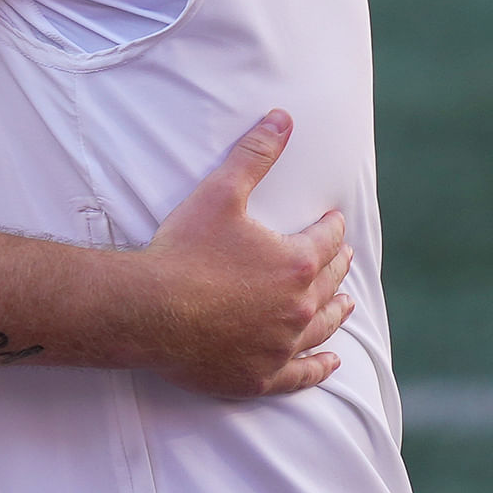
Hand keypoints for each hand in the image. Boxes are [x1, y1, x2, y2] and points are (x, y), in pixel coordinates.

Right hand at [136, 111, 354, 397]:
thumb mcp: (218, 194)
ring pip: (322, 328)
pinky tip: (332, 362)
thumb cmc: (182, 251)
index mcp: (296, 262)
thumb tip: (283, 117)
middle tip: (341, 258)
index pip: (326, 241)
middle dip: (337, 267)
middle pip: (329, 283)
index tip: (332, 221)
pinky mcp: (260, 375)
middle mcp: (298, 307)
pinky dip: (320, 368)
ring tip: (346, 303)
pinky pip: (301, 374)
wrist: (146, 309)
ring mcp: (281, 345)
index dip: (330, 228)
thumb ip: (254, 154)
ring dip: (337, 312)